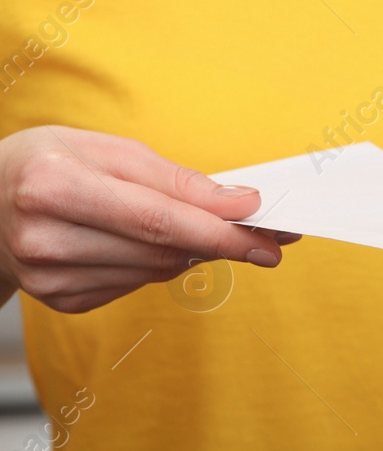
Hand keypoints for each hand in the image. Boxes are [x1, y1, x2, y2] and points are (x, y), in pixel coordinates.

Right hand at [0, 125, 297, 313]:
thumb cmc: (50, 164)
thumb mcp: (106, 150)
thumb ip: (176, 180)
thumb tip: (241, 204)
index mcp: (52, 185)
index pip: (157, 219)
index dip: (220, 232)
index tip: (270, 237)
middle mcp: (45, 236)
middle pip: (161, 250)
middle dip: (220, 243)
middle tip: (264, 238)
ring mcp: (50, 277)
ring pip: (155, 272)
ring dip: (187, 253)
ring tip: (187, 228)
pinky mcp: (61, 300)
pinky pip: (135, 286)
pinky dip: (154, 265)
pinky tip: (140, 245)